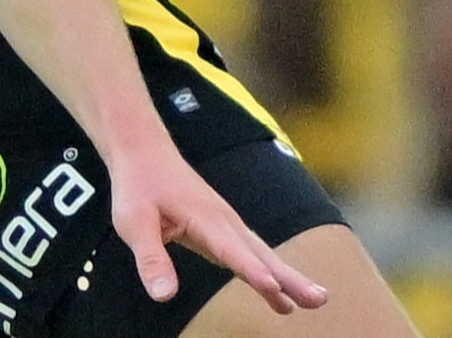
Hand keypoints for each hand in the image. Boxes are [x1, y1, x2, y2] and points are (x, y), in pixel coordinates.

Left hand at [103, 133, 327, 312]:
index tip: (274, 288)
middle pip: (261, 254)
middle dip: (290, 278)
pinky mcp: (222, 228)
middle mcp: (223, 221)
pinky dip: (270, 269)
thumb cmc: (137, 185)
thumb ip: (151, 259)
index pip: (231, 250)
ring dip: (288, 276)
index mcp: (204, 218)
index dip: (252, 271)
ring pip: (262, 253)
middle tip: (319, 301)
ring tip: (312, 301)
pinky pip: (251, 252)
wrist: (143, 150)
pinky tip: (280, 289)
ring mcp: (226, 223)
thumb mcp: (133, 223)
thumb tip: (165, 296)